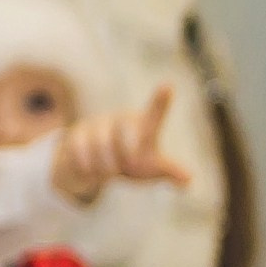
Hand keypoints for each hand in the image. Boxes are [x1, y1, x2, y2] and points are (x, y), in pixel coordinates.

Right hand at [51, 85, 191, 203]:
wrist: (91, 166)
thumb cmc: (128, 162)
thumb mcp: (150, 169)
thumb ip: (167, 172)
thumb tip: (188, 179)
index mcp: (143, 125)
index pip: (153, 115)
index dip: (160, 102)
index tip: (168, 86)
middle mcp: (120, 118)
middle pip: (126, 132)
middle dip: (128, 154)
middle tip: (129, 166)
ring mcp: (97, 124)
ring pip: (102, 144)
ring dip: (107, 165)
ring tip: (111, 172)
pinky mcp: (77, 134)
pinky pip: (82, 150)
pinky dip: (89, 166)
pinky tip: (93, 171)